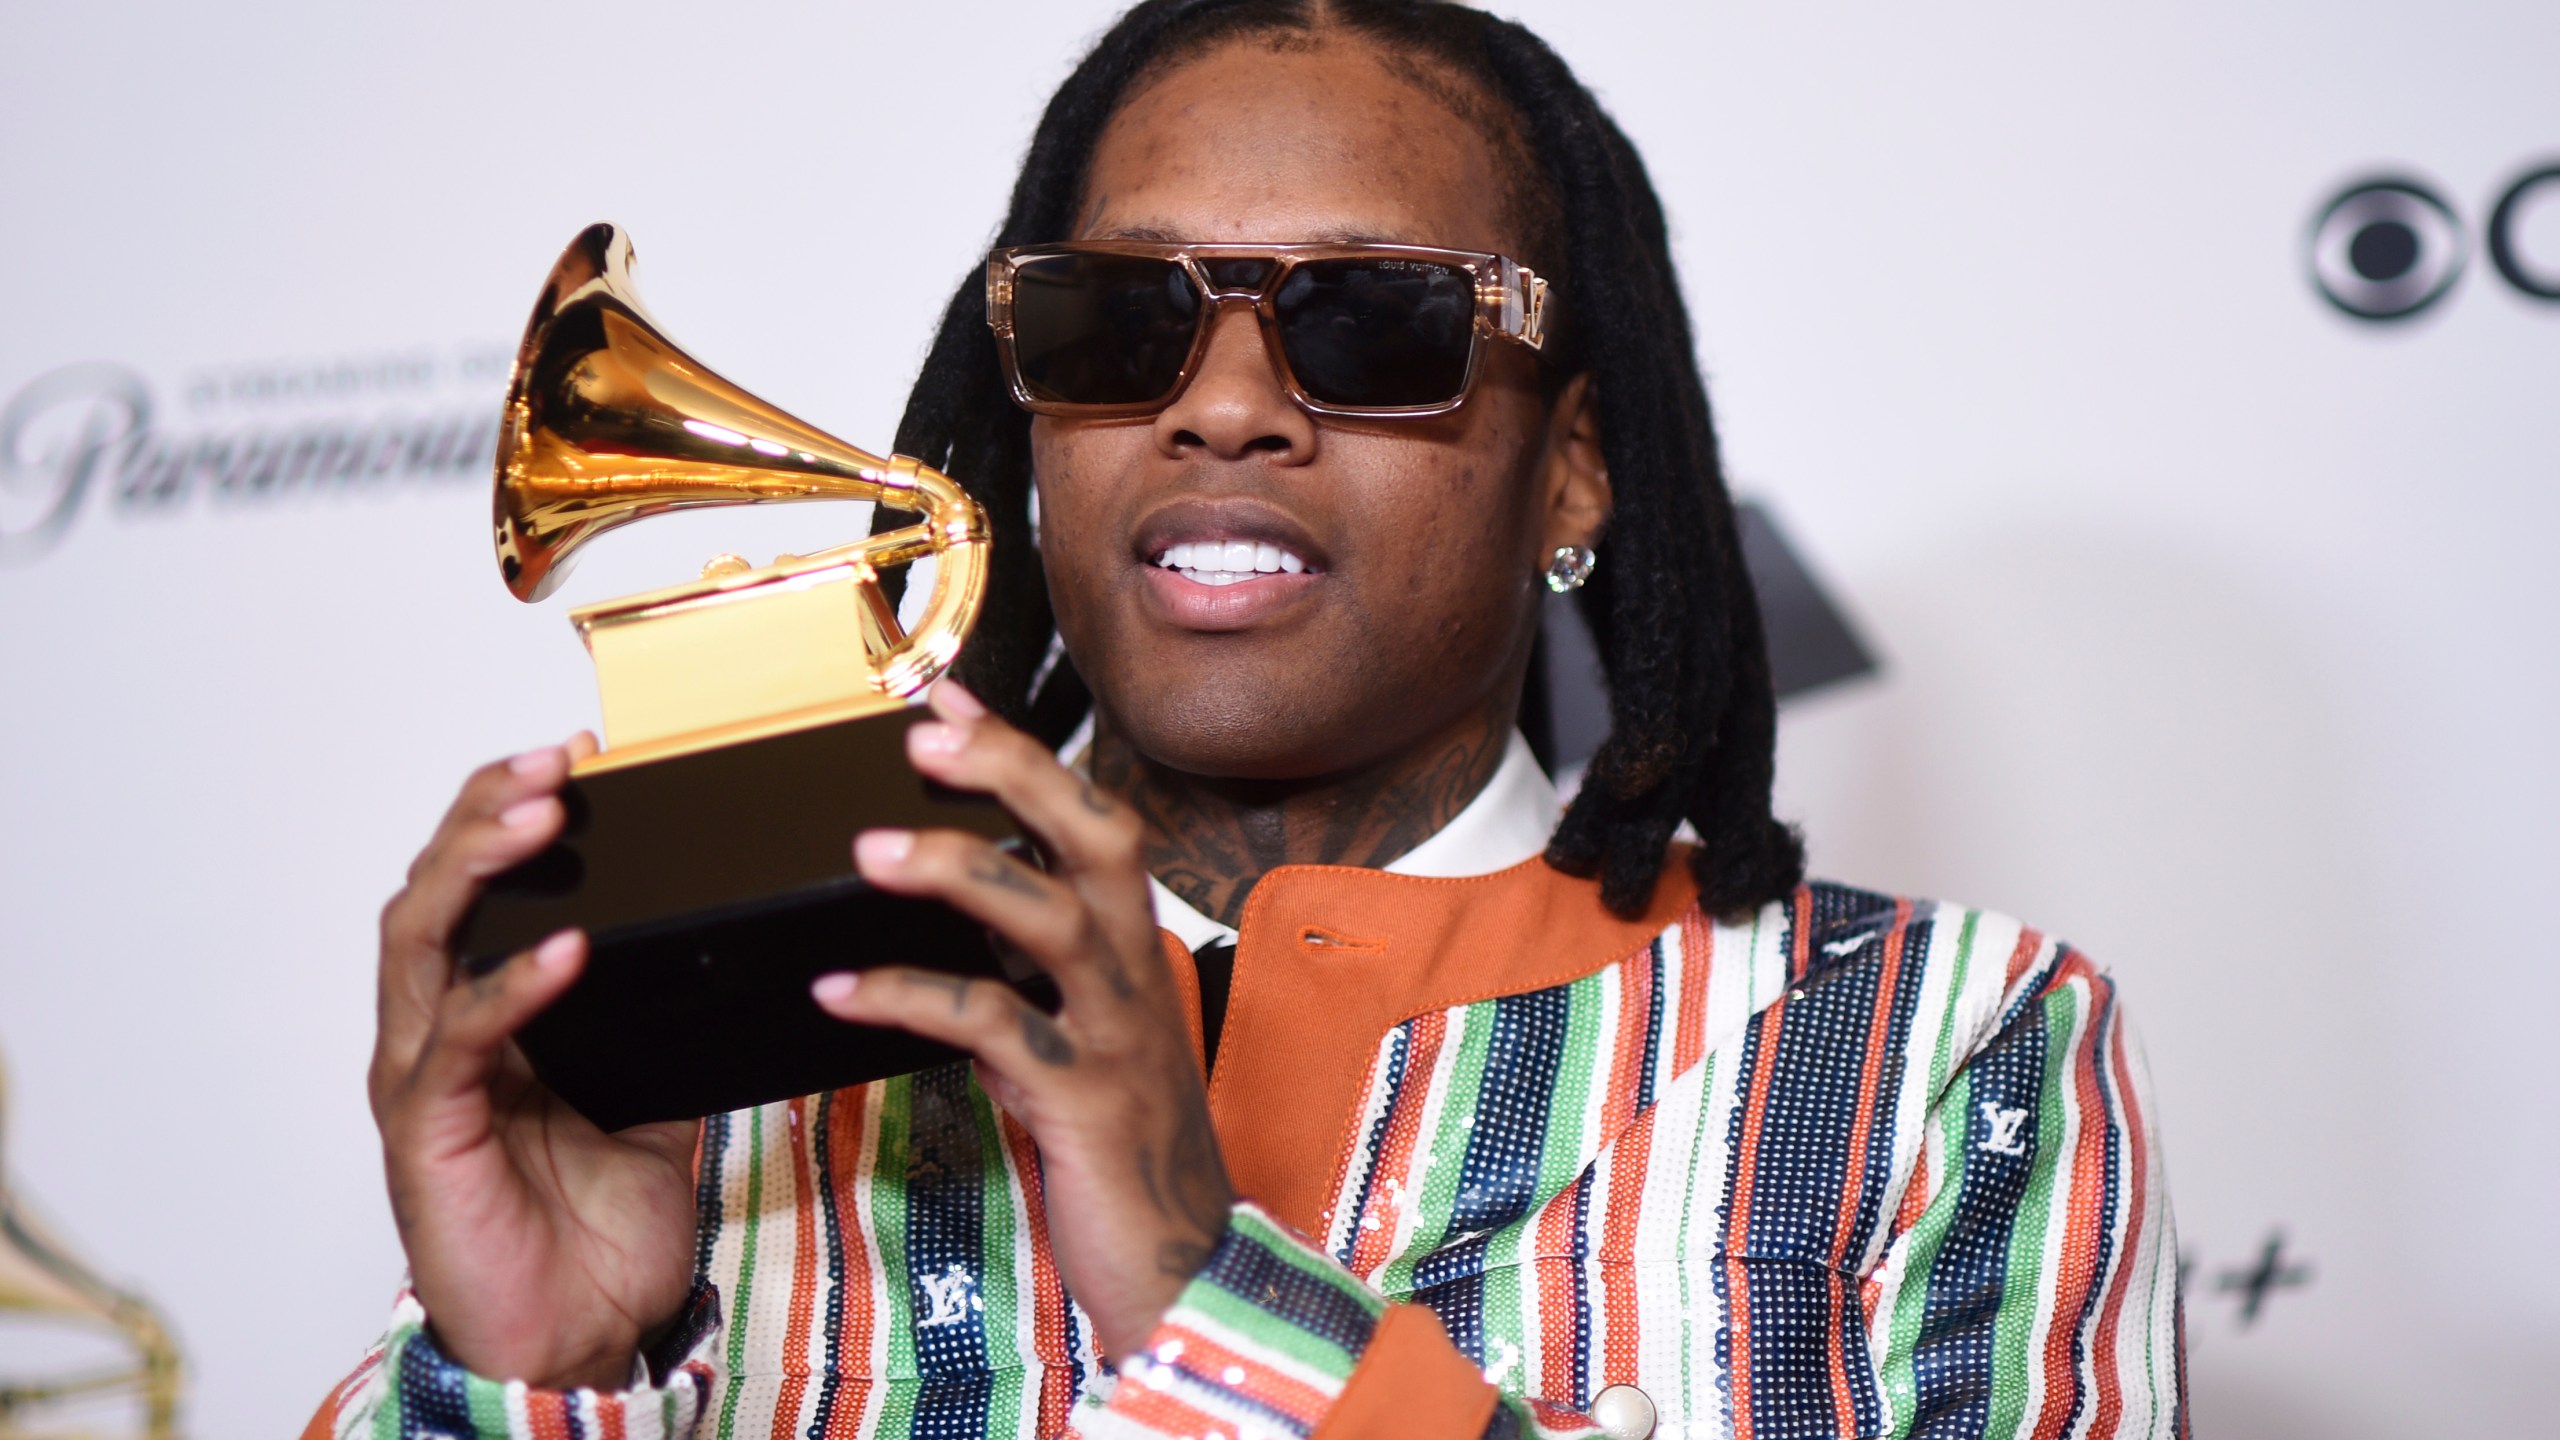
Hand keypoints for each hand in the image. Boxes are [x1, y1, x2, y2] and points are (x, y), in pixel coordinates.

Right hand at [369, 737, 699, 1389]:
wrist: (578, 1341)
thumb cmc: (598, 1230)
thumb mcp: (657, 1099)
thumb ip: (669, 1021)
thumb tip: (734, 946)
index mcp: (490, 1012)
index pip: (483, 883)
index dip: (517, 808)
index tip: (587, 754)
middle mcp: (440, 1029)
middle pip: (434, 886)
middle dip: (487, 811)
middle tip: (556, 762)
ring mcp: (425, 1077)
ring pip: (419, 939)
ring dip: (476, 867)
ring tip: (538, 815)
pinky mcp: (427, 1134)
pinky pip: (458, 1042)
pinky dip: (508, 989)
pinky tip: (563, 953)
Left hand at [812, 683, 1232, 1360]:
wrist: (1183, 1266)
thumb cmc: (1122, 1153)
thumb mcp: (1074, 1044)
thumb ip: (1028, 982)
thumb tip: (958, 930)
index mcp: (1129, 950)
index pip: (1087, 821)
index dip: (1021, 756)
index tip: (947, 701)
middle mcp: (1132, 973)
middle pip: (1092, 834)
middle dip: (1014, 773)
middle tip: (927, 735)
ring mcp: (1114, 1031)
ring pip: (1046, 915)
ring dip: (956, 869)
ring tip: (867, 848)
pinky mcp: (1082, 1096)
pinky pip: (991, 1025)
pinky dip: (907, 996)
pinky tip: (839, 989)